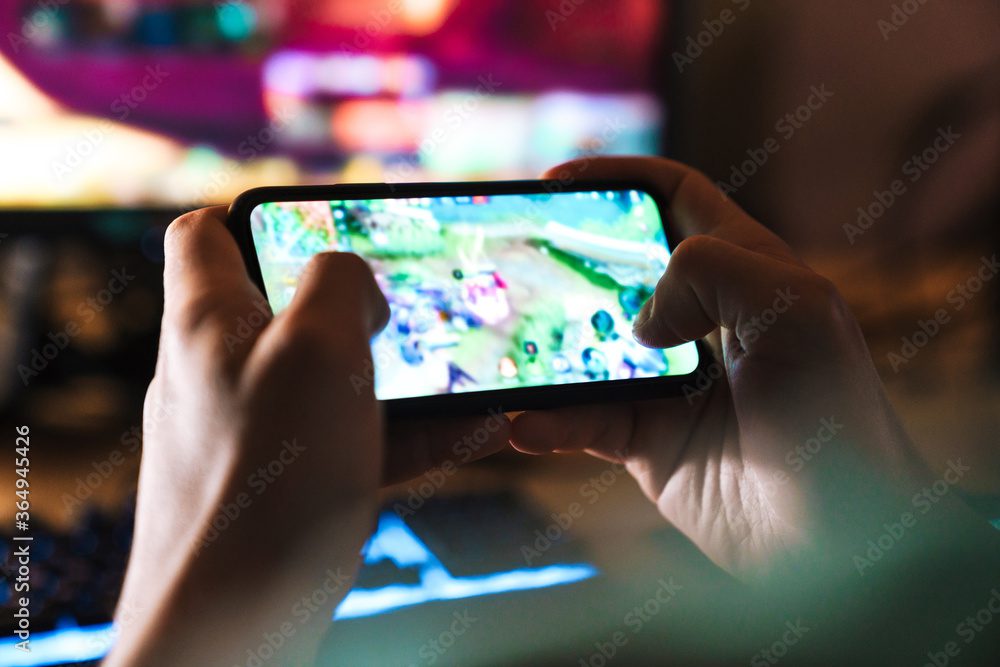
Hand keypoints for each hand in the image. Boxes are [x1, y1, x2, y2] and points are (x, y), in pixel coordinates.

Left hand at [108, 207, 508, 665]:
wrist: (232, 629)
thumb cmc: (267, 481)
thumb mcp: (317, 350)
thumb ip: (339, 284)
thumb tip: (353, 277)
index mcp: (208, 321)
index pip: (205, 233)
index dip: (264, 216)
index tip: (327, 228)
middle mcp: (217, 373)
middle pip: (286, 310)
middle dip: (359, 307)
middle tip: (416, 311)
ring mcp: (248, 434)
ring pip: (330, 382)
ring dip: (399, 376)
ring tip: (470, 378)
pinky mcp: (280, 488)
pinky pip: (348, 443)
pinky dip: (403, 435)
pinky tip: (471, 434)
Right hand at [510, 157, 970, 578]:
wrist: (838, 536)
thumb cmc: (834, 415)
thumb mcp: (795, 309)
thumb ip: (713, 268)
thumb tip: (642, 320)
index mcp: (744, 271)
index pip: (675, 198)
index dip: (618, 179)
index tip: (556, 180)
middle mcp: (701, 321)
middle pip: (617, 271)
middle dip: (564, 260)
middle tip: (512, 259)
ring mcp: (668, 382)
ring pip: (588, 349)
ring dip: (543, 349)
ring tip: (498, 348)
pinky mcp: (648, 442)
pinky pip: (583, 423)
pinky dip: (550, 423)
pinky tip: (523, 424)